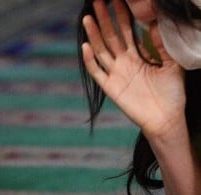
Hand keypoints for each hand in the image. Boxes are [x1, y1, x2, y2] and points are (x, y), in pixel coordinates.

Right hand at [81, 0, 185, 139]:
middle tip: (98, 1)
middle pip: (111, 37)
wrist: (166, 118)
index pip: (127, 31)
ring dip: (94, 34)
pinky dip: (90, 60)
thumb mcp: (172, 63)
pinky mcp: (111, 88)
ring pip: (102, 51)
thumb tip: (154, 23)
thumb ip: (162, 44)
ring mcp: (116, 75)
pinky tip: (86, 46)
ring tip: (88, 18)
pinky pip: (97, 72)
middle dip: (105, 19)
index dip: (122, 14)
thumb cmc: (172, 93)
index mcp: (138, 56)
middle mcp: (124, 63)